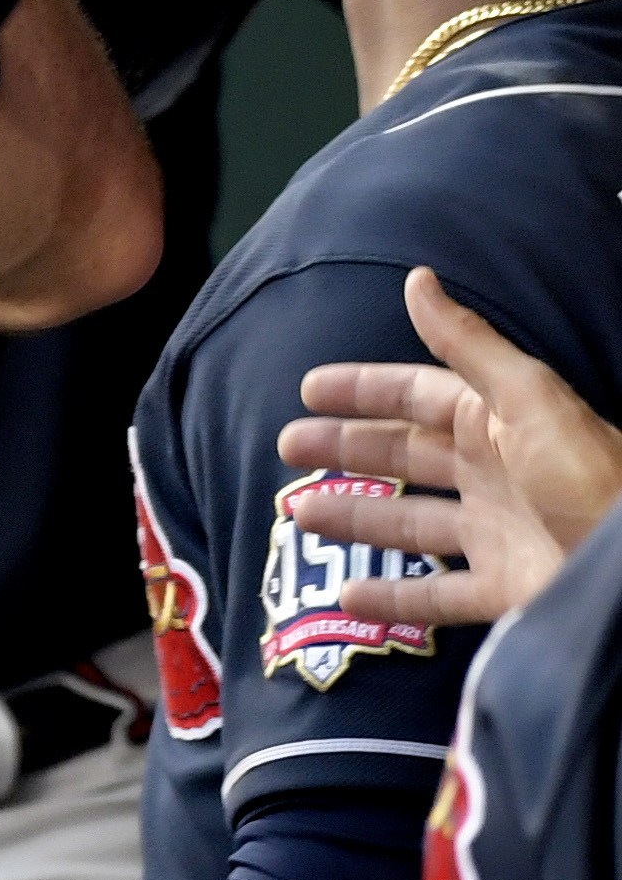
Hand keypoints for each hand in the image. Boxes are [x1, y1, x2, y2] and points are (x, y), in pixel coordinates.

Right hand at [277, 266, 621, 620]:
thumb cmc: (591, 476)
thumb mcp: (527, 400)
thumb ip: (466, 344)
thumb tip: (417, 279)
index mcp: (499, 423)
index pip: (418, 397)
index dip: (364, 390)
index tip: (308, 389)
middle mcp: (495, 474)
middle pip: (406, 457)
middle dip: (346, 449)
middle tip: (288, 448)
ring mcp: (499, 534)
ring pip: (410, 524)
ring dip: (355, 518)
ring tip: (300, 513)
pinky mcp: (505, 590)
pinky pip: (438, 596)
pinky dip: (393, 600)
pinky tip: (348, 597)